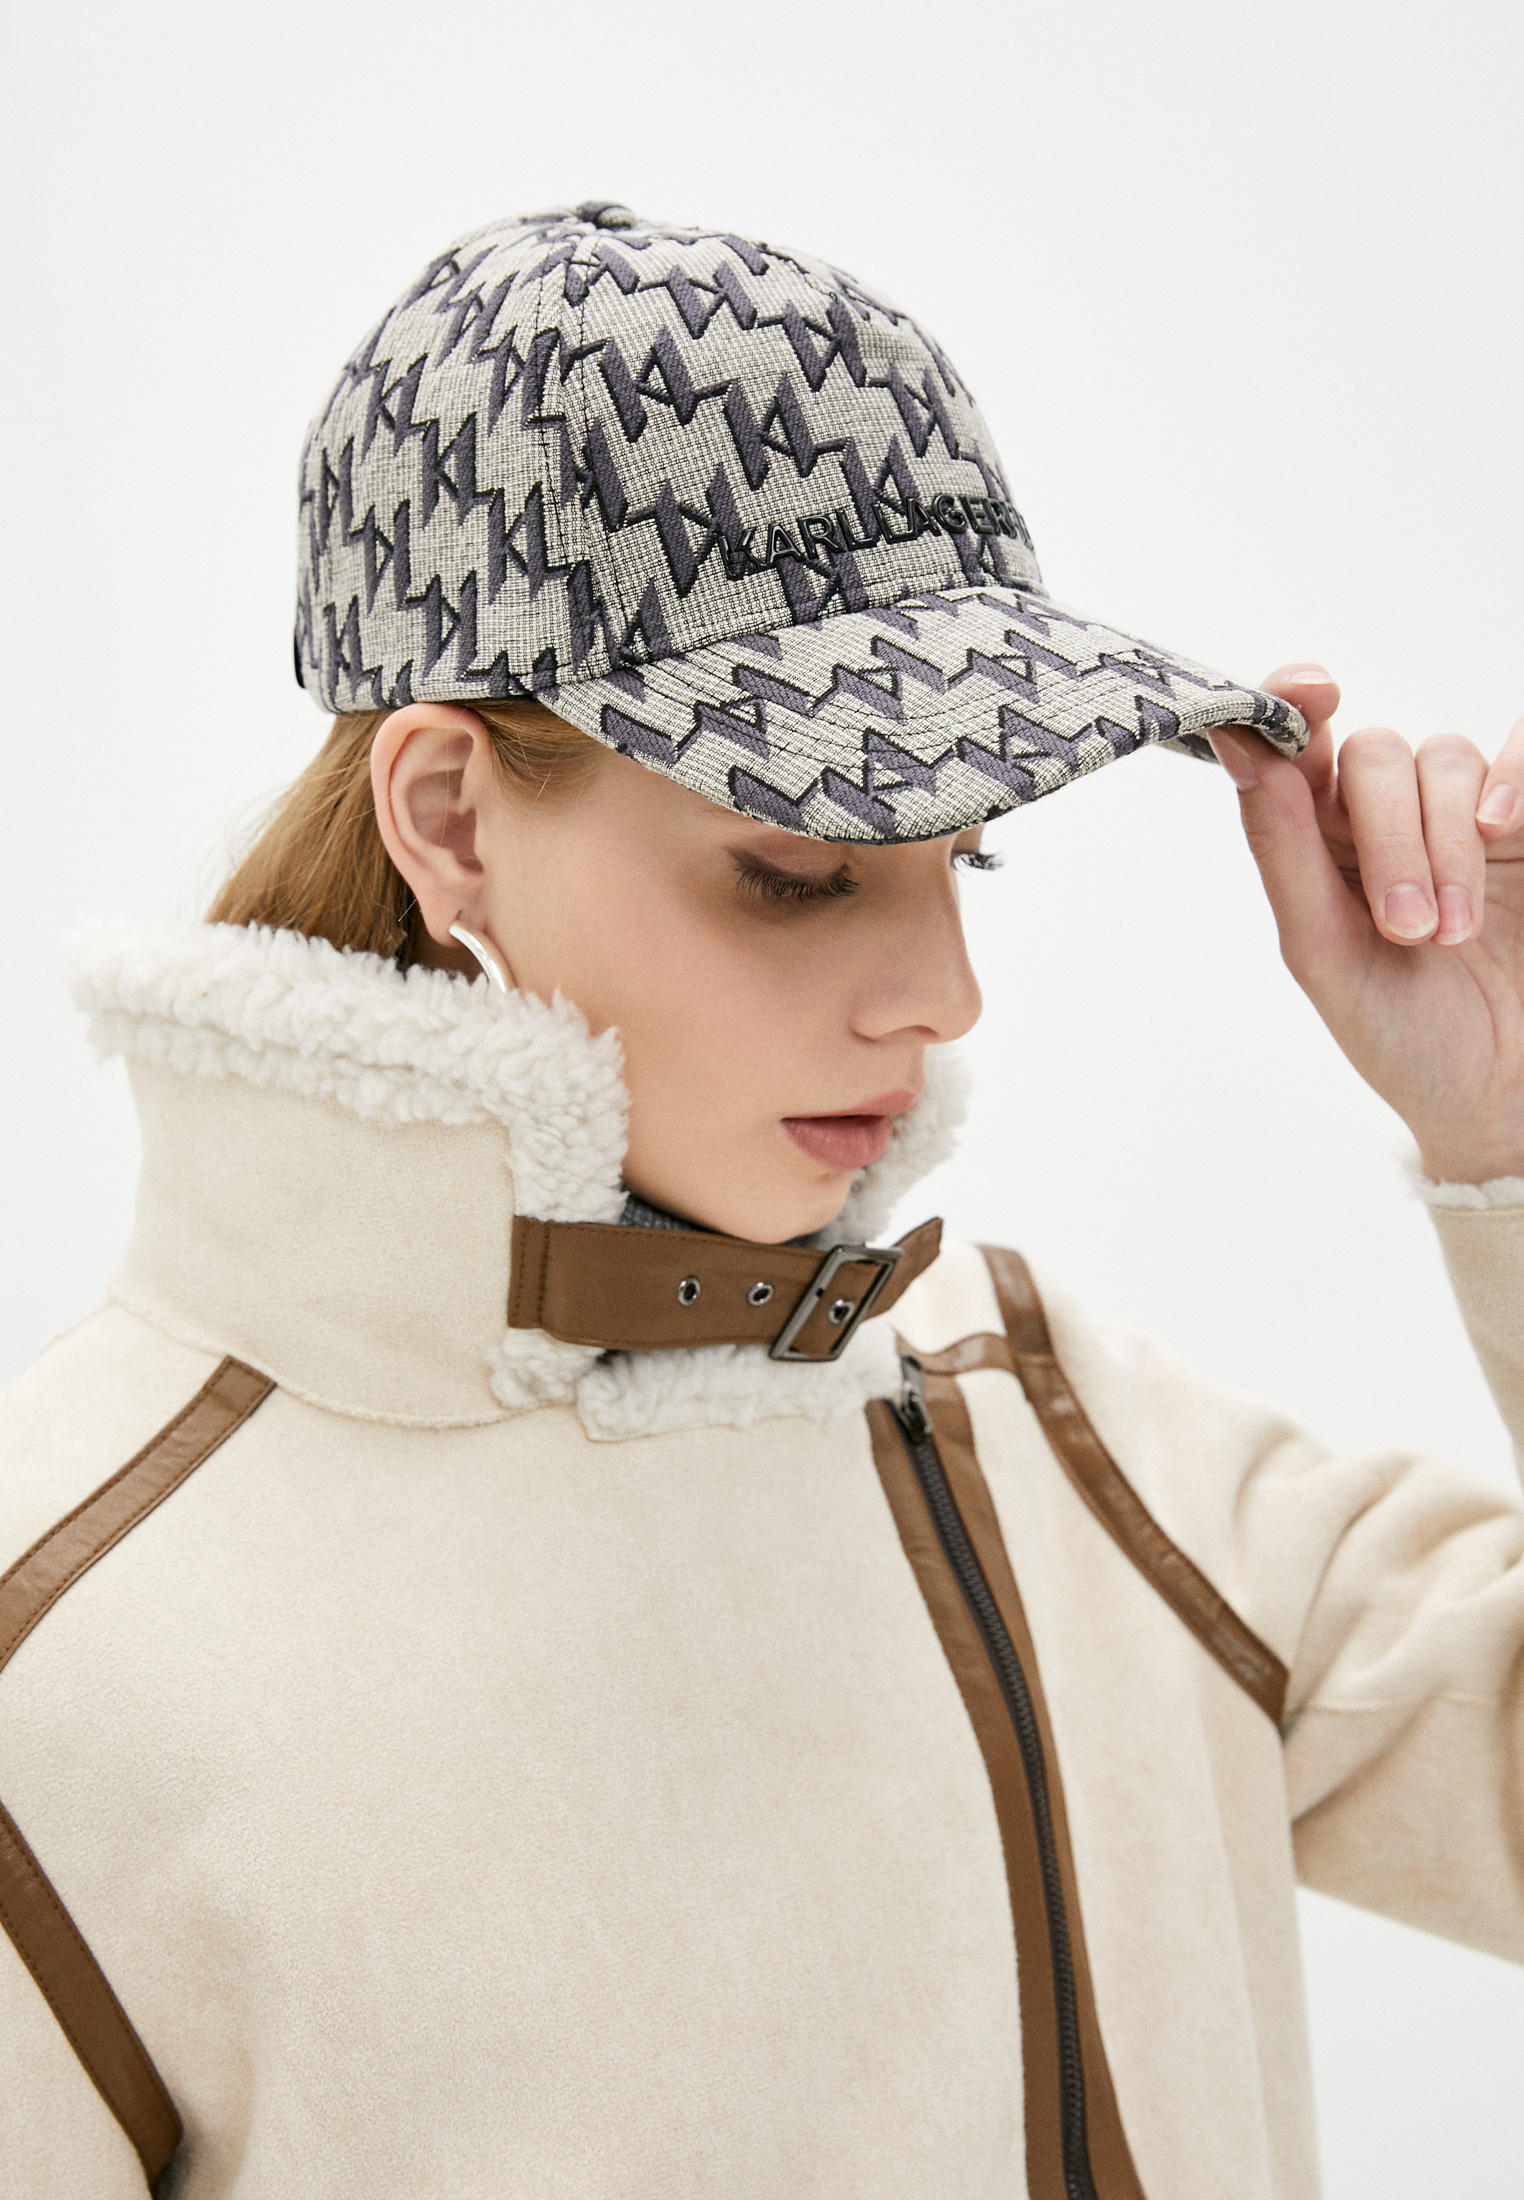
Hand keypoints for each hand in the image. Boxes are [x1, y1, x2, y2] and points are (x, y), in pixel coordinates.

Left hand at [1209, 668, 1523, 1184]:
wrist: (1501, 1094)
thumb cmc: (1404, 1036)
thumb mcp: (1325, 956)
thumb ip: (1283, 851)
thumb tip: (1245, 751)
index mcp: (1319, 843)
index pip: (1297, 747)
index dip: (1291, 704)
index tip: (1309, 692)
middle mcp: (1387, 816)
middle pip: (1373, 757)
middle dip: (1387, 838)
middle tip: (1407, 928)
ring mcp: (1464, 816)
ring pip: (1445, 758)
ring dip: (1443, 844)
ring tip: (1451, 933)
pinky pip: (1522, 749)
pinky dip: (1513, 777)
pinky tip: (1501, 829)